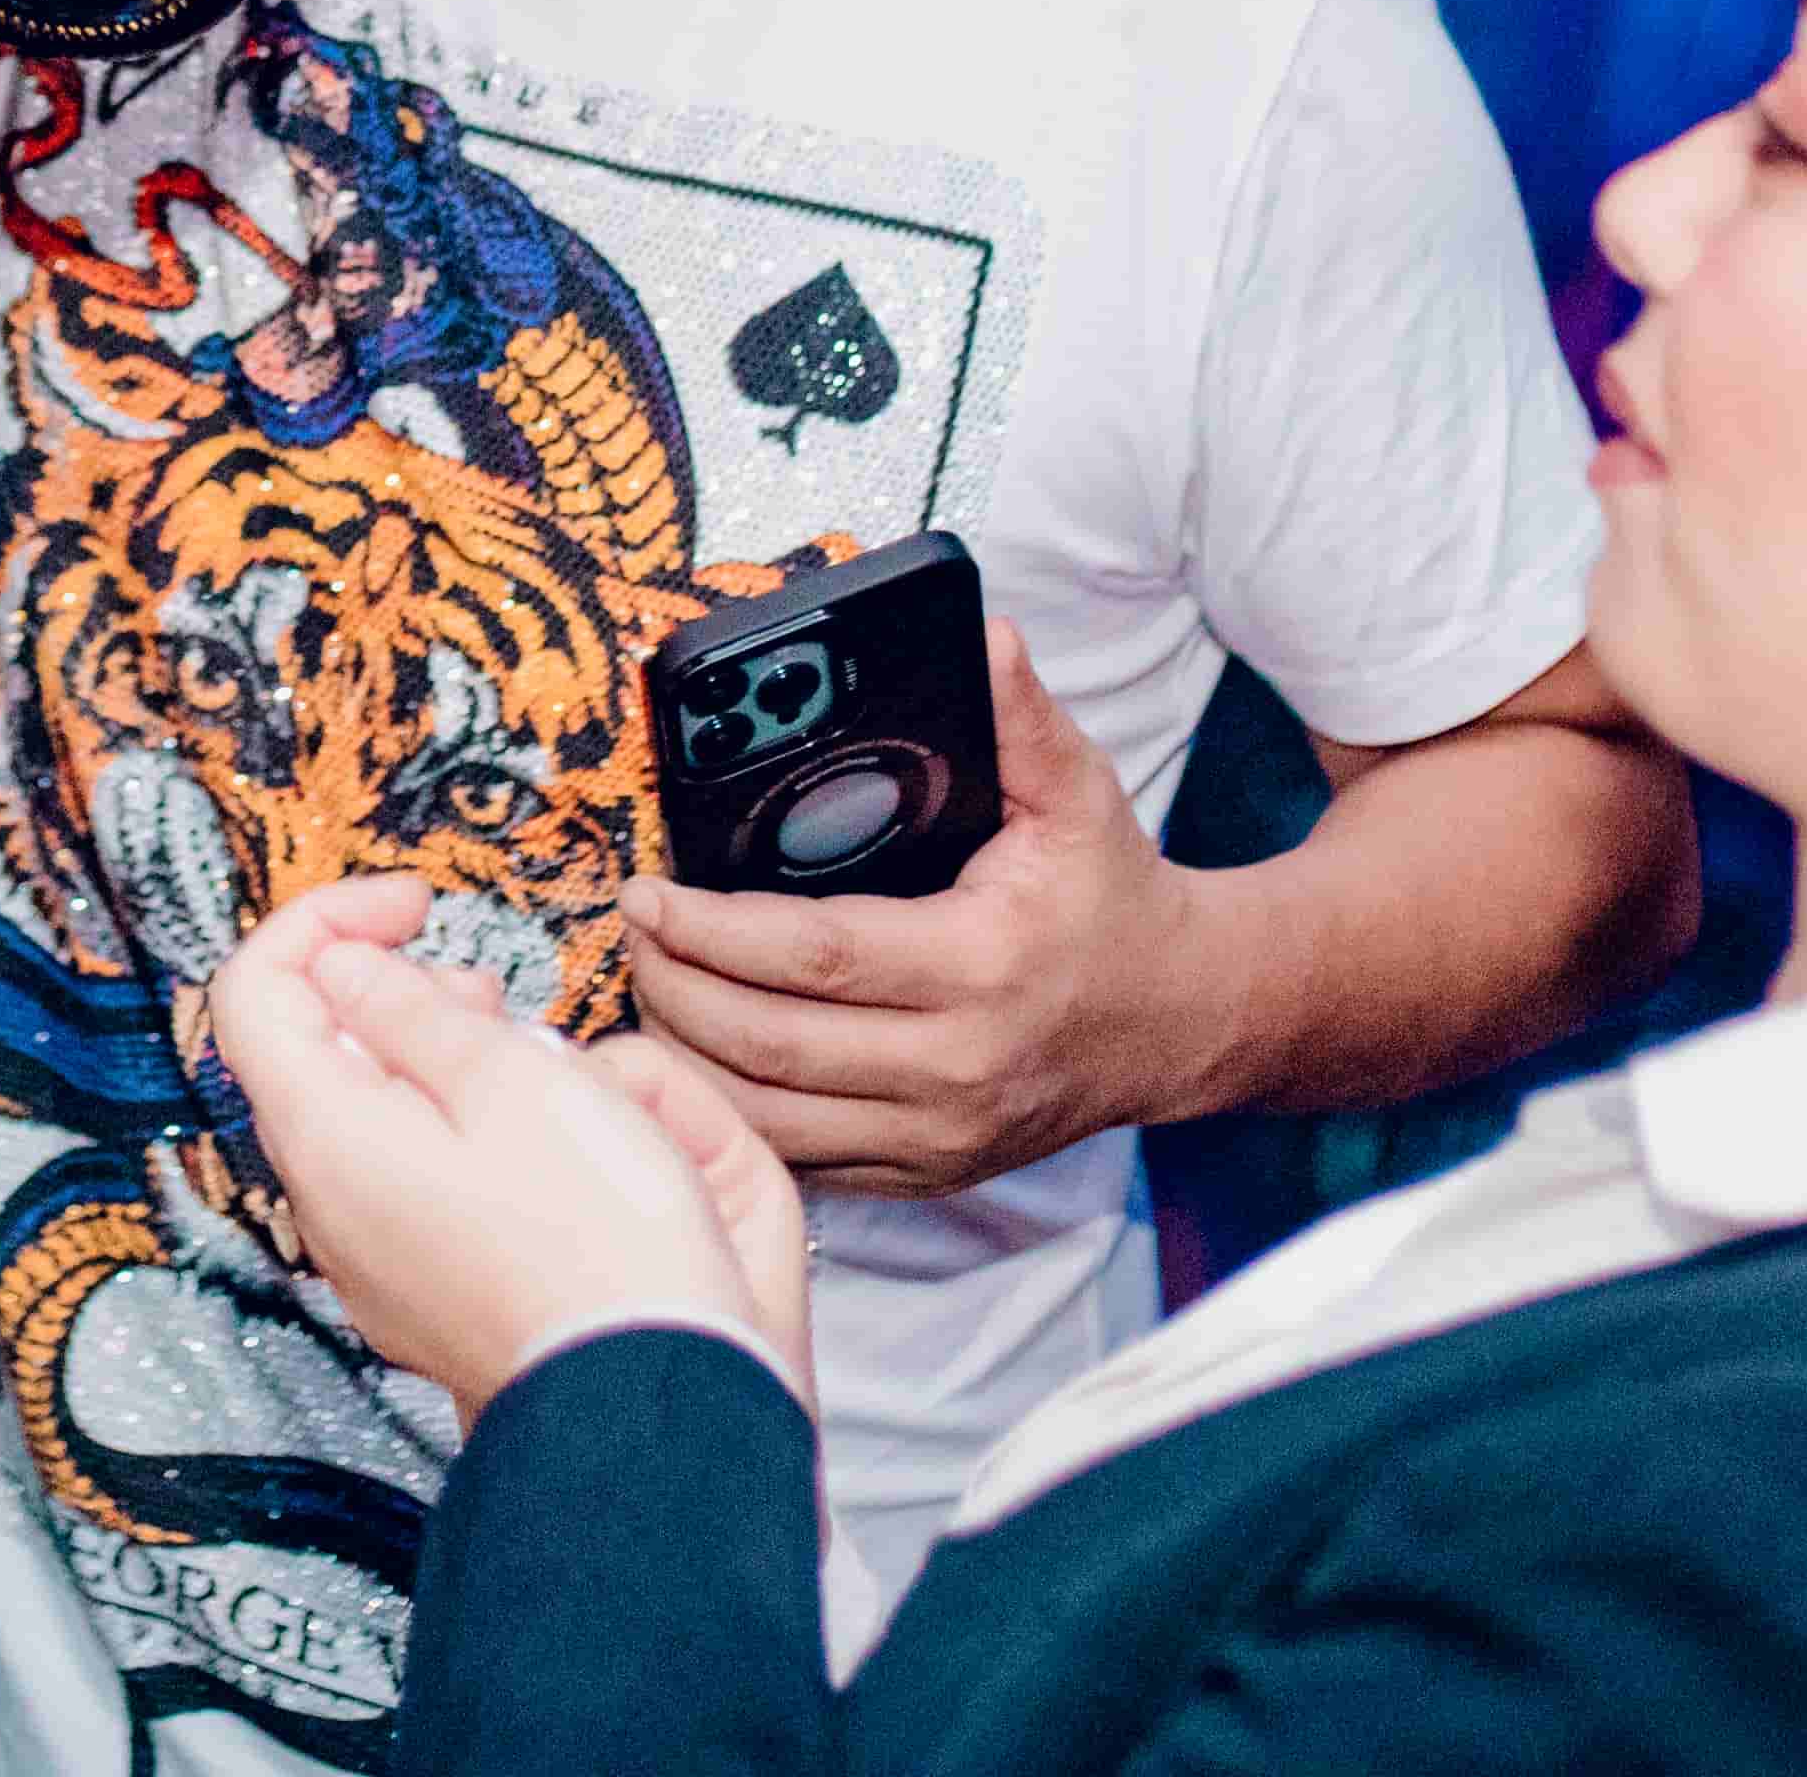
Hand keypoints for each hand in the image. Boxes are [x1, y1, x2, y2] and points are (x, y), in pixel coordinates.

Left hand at [211, 874, 810, 1421]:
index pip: (258, 990)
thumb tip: (340, 966)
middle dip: (396, 994)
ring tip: (530, 1060)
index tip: (417, 903)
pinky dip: (459, 1137)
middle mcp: (328, 1203)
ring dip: (439, 1066)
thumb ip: (411, 1011)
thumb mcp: (512, 1079)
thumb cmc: (595, 1236)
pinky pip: (414, 1185)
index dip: (328, 920)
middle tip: (487, 992)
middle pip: (316, 1055)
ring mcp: (373, 1259)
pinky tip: (534, 1140)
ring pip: (372, 1119)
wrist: (648, 1395)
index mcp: (327, 1134)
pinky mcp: (424, 1295)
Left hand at [617, 615, 1214, 1193]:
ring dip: (683, 1060)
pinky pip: (799, 1161)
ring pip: (767, 1120)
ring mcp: (939, 1136)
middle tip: (627, 931)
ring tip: (643, 987)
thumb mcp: (1079, 796)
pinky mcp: (925, 1172)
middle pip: (768, 1045)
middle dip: (671, 987)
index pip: (814, 956)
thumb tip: (986, 635)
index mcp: (982, 967)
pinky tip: (691, 1061)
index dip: (712, 928)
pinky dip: (727, 1117)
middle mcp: (957, 1068)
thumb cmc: (1110, 900)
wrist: (1179, 1021)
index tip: (645, 890)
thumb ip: (1022, 718)